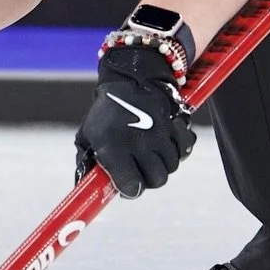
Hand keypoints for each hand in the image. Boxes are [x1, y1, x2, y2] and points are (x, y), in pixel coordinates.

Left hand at [74, 42, 193, 197]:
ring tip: (149, 153)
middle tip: (140, 169)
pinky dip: (177, 151)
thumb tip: (85, 190)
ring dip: (161, 164)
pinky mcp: (175, 124)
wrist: (127, 79)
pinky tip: (164, 144)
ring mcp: (159, 133)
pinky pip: (184, 150)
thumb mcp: (87, 136)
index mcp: (113, 146)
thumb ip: (86, 164)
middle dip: (148, 179)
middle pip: (157, 180)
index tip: (128, 185)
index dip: (130, 190)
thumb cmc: (104, 114)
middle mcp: (138, 141)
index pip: (132, 186)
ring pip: (171, 167)